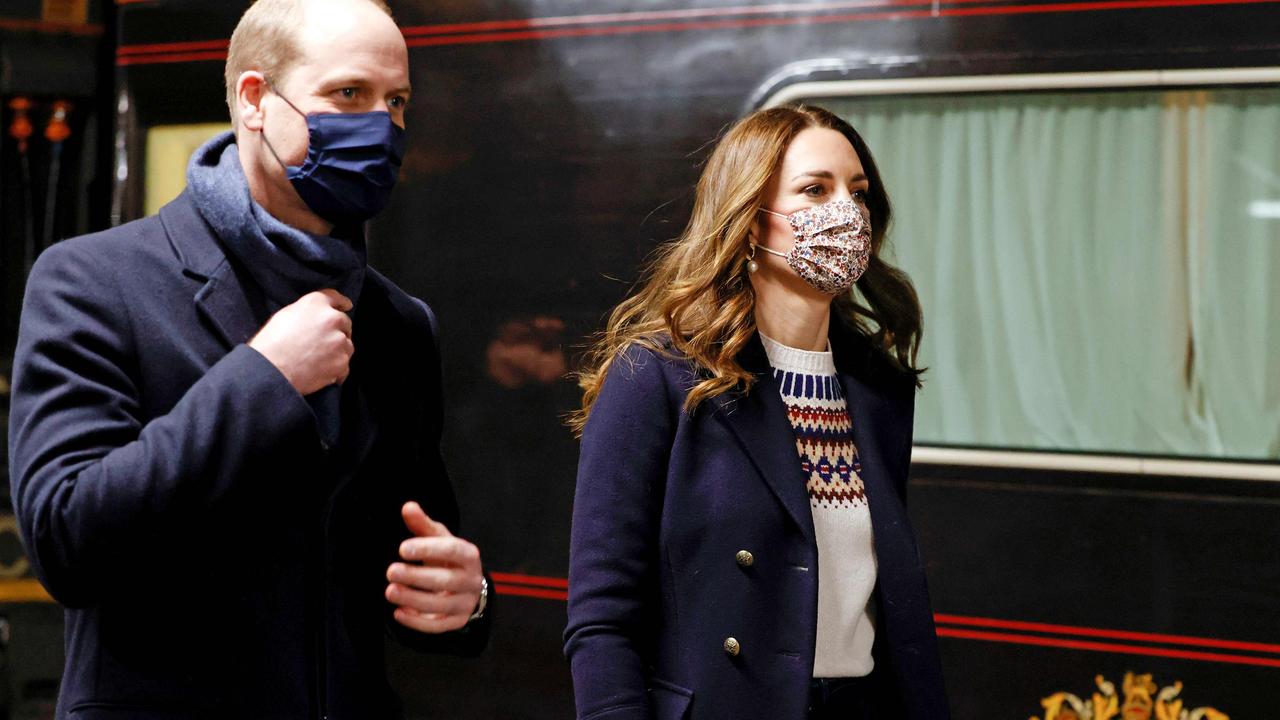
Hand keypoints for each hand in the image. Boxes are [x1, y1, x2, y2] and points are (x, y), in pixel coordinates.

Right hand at [249, 290, 352, 395]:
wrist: (271, 370)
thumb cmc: (272, 344)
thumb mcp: (286, 315)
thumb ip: (307, 312)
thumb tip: (316, 317)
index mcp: (316, 304)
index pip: (335, 298)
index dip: (341, 303)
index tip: (346, 306)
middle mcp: (332, 318)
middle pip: (344, 323)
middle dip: (337, 332)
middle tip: (321, 343)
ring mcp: (339, 341)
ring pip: (347, 345)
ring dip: (337, 351)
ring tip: (315, 360)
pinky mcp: (342, 361)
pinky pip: (344, 366)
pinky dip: (336, 370)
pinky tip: (319, 371)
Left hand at [386, 501, 483, 633]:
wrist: (467, 587)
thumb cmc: (448, 559)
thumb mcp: (439, 539)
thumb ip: (422, 525)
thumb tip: (408, 507)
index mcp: (469, 555)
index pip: (452, 550)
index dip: (428, 548)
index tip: (402, 548)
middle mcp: (471, 580)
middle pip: (445, 580)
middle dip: (416, 576)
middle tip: (390, 571)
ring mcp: (465, 603)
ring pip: (440, 605)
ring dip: (413, 599)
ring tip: (390, 591)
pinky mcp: (457, 621)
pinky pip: (437, 626)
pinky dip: (417, 622)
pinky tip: (398, 613)